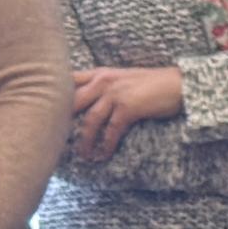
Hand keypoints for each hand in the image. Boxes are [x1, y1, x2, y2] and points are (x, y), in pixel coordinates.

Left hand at [63, 65, 186, 164]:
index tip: (46, 112)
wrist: (181, 84)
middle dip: (62, 122)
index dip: (55, 96)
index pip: (69, 81)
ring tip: (82, 155)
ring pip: (90, 120)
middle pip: (72, 102)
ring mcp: (115, 94)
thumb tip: (91, 101)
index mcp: (101, 74)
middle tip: (55, 140)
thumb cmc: (156, 83)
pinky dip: (106, 144)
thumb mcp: (125, 78)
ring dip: (84, 140)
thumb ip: (106, 85)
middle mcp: (104, 81)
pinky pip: (111, 130)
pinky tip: (103, 155)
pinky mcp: (128, 107)